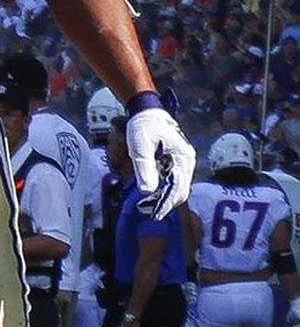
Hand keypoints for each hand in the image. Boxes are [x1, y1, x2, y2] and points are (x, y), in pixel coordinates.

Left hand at [124, 101, 196, 216]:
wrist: (148, 111)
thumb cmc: (143, 127)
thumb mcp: (140, 147)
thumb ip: (145, 168)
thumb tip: (148, 192)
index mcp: (182, 157)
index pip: (177, 187)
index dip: (167, 203)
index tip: (156, 214)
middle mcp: (187, 161)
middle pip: (180, 189)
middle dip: (165, 202)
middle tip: (146, 211)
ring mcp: (183, 162)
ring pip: (177, 186)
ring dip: (164, 197)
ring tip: (146, 206)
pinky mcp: (176, 161)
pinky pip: (173, 180)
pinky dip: (164, 189)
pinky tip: (151, 194)